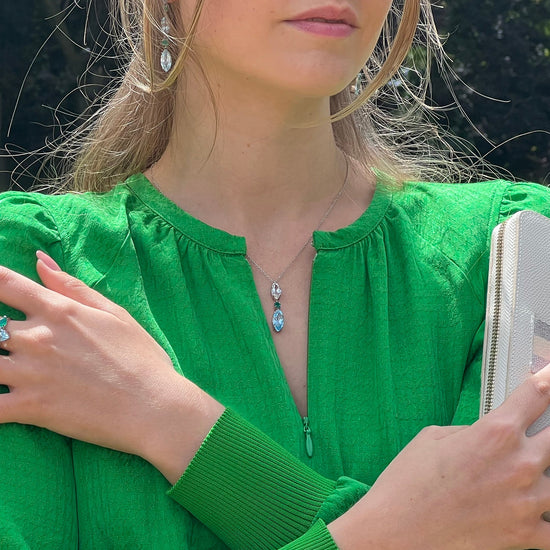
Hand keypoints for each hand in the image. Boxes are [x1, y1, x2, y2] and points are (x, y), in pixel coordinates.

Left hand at [0, 252, 223, 482]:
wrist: (154, 406)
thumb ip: (72, 287)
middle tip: (10, 339)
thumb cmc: (141, 358)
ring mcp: (29, 373)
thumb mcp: (114, 313)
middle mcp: (37, 337)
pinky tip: (0, 397)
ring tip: (7, 366)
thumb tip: (40, 261)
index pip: (4, 283)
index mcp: (58, 310)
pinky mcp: (29, 408)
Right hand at [329, 366, 549, 549]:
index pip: (536, 396)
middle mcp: (519, 464)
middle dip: (548, 429)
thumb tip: (486, 435)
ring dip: (544, 473)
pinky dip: (549, 517)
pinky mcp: (526, 536)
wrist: (396, 530)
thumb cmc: (409, 482)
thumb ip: (471, 432)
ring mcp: (528, 502)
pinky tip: (539, 510)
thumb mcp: (433, 438)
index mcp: (494, 433)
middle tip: (533, 434)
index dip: (547, 381)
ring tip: (521, 474)